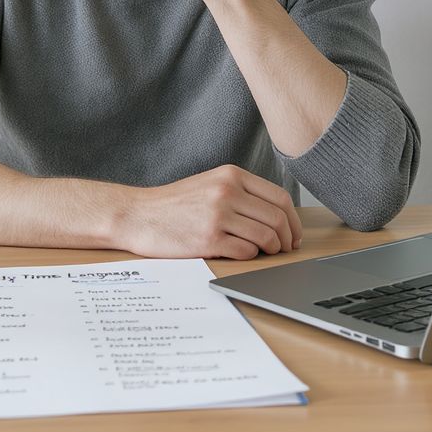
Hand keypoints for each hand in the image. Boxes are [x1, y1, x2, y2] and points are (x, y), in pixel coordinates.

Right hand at [119, 165, 302, 259]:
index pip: (279, 197)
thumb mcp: (209, 184)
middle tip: (284, 249)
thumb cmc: (174, 204)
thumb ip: (241, 193)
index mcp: (231, 175)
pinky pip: (247, 252)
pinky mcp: (209, 239)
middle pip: (278, 218)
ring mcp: (219, 215)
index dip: (293, 220)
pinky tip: (240, 253)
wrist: (138, 214)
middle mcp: (227, 191)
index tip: (293, 234)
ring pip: (266, 237)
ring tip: (265, 253)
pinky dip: (250, 256)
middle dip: (287, 239)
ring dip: (271, 250)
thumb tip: (276, 215)